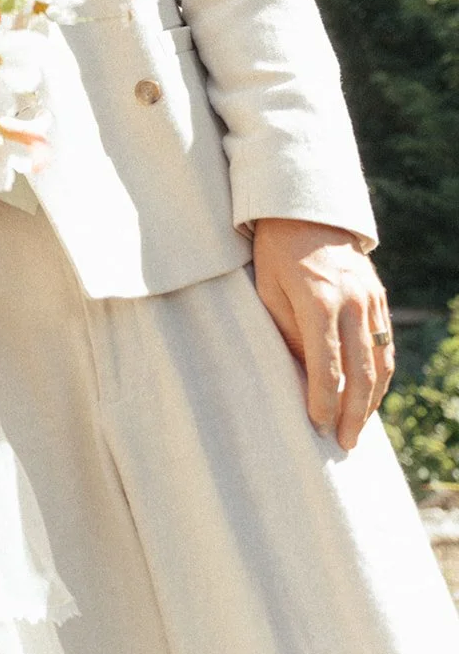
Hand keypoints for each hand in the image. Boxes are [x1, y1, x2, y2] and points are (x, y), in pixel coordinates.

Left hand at [252, 217, 393, 450]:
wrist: (304, 211)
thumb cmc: (274, 252)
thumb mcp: (267, 290)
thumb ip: (287, 333)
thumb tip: (305, 376)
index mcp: (319, 301)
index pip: (326, 365)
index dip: (323, 400)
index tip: (317, 425)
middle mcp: (352, 302)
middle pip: (361, 371)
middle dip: (353, 413)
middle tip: (344, 442)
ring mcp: (370, 300)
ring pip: (380, 362)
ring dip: (372, 400)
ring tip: (357, 428)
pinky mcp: (378, 297)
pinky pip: (385, 346)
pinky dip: (380, 375)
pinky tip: (370, 395)